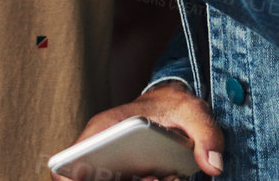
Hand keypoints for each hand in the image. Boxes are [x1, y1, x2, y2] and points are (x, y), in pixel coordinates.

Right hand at [65, 83, 223, 178]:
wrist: (174, 105)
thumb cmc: (174, 105)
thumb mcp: (194, 110)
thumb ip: (207, 134)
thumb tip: (212, 166)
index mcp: (104, 130)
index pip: (66, 162)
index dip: (69, 180)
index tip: (91, 179)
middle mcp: (101, 151)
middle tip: (152, 180)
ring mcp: (113, 168)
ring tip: (163, 178)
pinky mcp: (127, 177)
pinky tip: (168, 179)